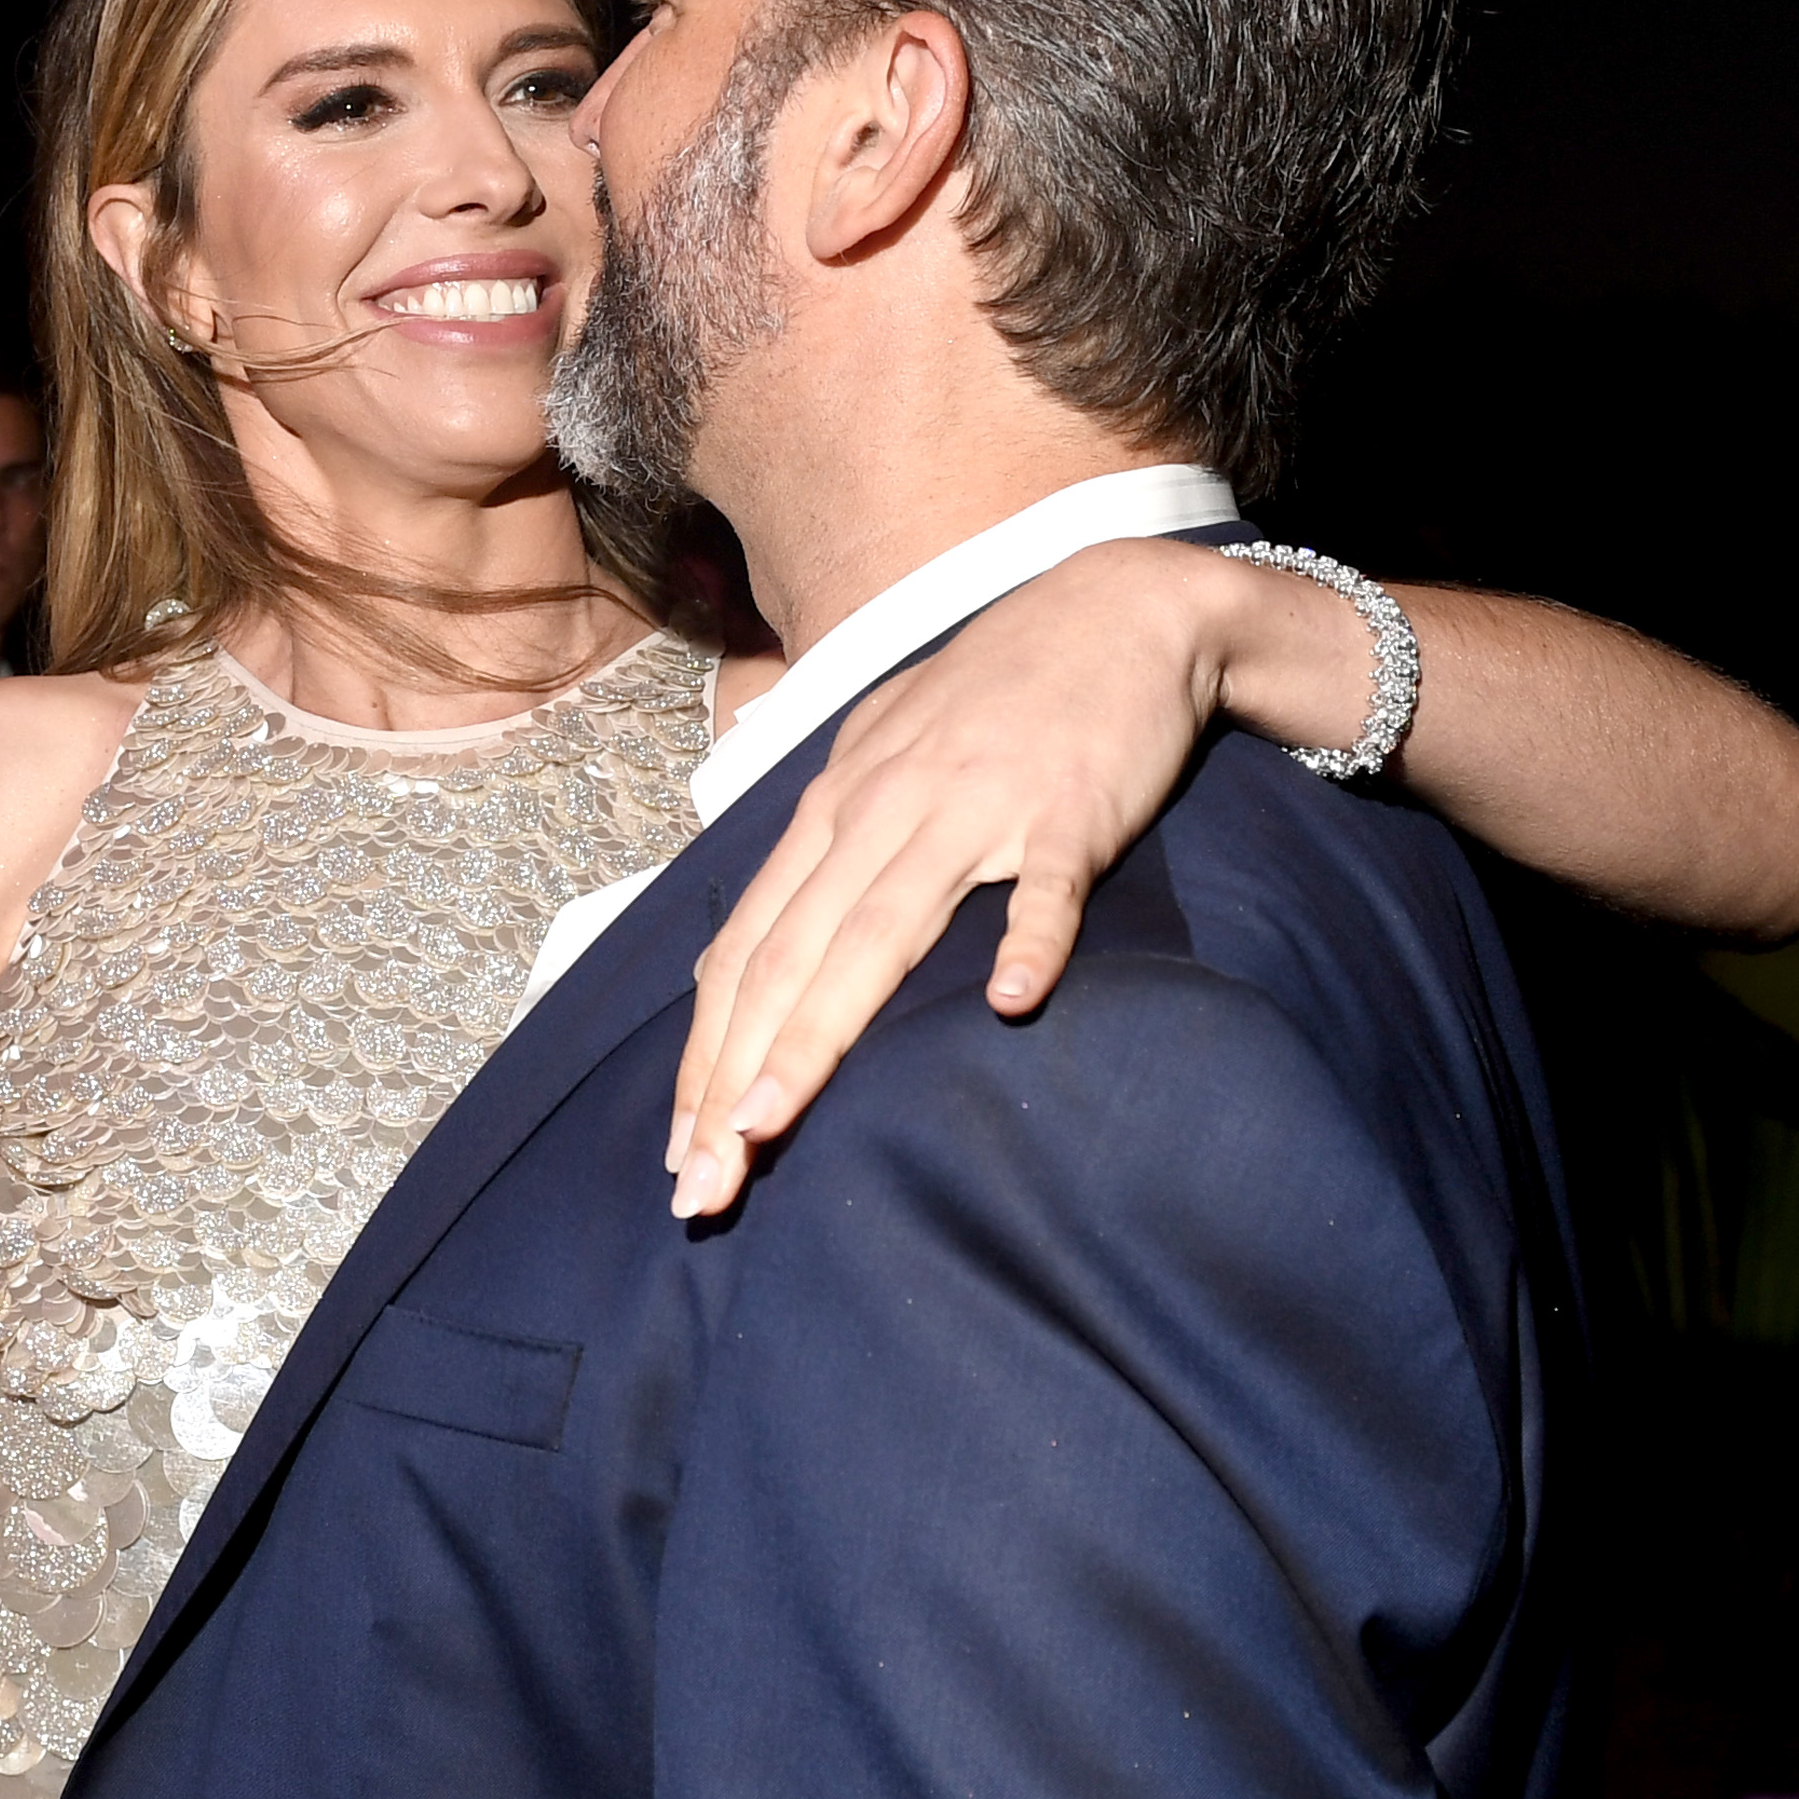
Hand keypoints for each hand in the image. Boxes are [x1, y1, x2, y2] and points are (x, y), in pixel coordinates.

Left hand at [668, 542, 1238, 1218]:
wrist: (1117, 610)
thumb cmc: (997, 697)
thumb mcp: (884, 754)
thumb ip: (829, 840)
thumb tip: (770, 928)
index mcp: (833, 811)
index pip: (744, 951)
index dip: (704, 1055)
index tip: (681, 1151)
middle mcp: (880, 812)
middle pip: (786, 959)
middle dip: (731, 1080)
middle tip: (701, 1188)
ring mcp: (972, 809)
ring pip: (878, 932)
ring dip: (817, 1033)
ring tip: (770, 1125)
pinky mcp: (1068, 810)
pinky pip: (1045, 884)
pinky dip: (1027, 940)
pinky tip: (1011, 1005)